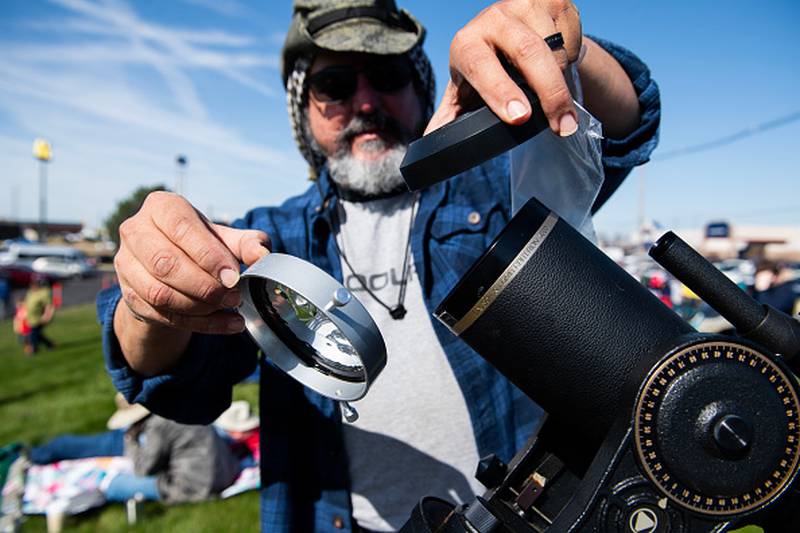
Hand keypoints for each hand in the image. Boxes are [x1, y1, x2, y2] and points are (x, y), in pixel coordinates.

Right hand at [114, 191, 268, 334]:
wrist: (171, 269)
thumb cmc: (200, 245)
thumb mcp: (224, 238)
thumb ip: (247, 243)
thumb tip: (262, 255)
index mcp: (161, 207)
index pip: (182, 228)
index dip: (209, 255)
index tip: (233, 276)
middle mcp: (135, 231)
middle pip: (165, 263)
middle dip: (204, 286)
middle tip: (234, 296)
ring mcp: (126, 265)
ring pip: (159, 293)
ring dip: (199, 307)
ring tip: (229, 308)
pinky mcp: (129, 295)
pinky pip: (162, 315)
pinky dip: (198, 324)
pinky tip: (226, 324)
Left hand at [425, 0, 581, 135]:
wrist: (516, 34)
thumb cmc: (486, 70)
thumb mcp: (465, 93)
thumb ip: (450, 118)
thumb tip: (431, 141)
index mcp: (466, 44)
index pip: (480, 65)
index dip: (499, 91)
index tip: (519, 117)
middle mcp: (493, 19)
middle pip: (526, 52)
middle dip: (548, 92)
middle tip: (562, 126)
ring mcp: (524, 5)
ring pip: (554, 47)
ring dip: (562, 78)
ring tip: (557, 95)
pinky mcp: (552, 0)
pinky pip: (572, 35)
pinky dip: (572, 57)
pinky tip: (560, 62)